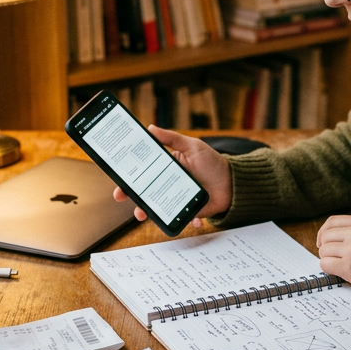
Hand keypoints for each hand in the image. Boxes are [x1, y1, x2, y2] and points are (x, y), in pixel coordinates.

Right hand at [113, 126, 230, 226]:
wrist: (233, 184)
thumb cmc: (212, 163)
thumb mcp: (192, 146)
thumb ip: (172, 138)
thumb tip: (150, 128)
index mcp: (166, 167)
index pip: (143, 171)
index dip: (129, 175)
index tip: (118, 178)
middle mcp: (168, 183)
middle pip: (144, 191)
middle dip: (130, 195)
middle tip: (121, 196)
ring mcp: (175, 198)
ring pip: (155, 207)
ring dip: (146, 211)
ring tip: (142, 214)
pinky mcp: (185, 211)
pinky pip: (176, 218)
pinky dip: (176, 221)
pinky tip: (180, 221)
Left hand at [316, 215, 350, 295]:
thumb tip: (325, 236)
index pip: (332, 221)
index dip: (323, 232)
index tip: (322, 242)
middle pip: (326, 237)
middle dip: (326, 248)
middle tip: (335, 258)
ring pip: (324, 251)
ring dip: (328, 259)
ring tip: (341, 265)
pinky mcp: (350, 266)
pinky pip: (325, 264)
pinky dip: (329, 269)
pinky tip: (339, 272)